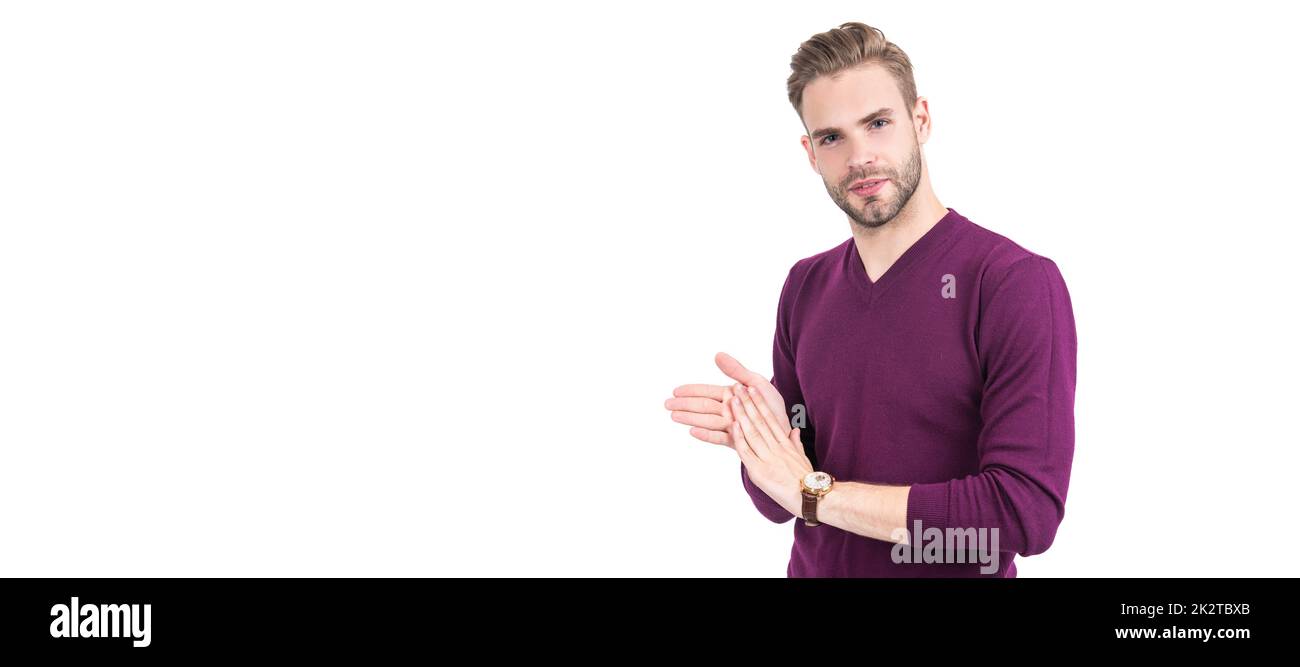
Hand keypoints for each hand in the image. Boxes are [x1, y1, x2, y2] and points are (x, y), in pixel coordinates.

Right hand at [665, 352, 791, 447]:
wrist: (785, 426)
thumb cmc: (771, 405)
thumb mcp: (756, 382)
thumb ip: (736, 370)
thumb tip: (717, 355)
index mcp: (731, 396)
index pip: (706, 392)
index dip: (690, 391)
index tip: (675, 390)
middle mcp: (728, 411)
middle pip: (702, 406)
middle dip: (684, 405)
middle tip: (667, 404)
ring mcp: (731, 425)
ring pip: (706, 421)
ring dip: (690, 418)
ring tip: (674, 416)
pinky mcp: (736, 439)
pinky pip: (719, 437)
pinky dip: (706, 434)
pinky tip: (693, 431)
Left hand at [728, 382, 813, 517]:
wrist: (812, 497)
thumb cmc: (808, 480)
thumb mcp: (803, 458)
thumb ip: (796, 443)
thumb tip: (795, 431)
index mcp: (786, 443)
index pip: (771, 418)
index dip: (760, 402)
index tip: (753, 389)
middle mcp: (777, 447)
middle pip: (760, 420)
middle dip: (748, 402)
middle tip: (738, 387)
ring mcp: (768, 458)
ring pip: (752, 432)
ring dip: (741, 414)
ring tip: (732, 399)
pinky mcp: (760, 471)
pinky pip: (747, 452)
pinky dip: (739, 438)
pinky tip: (733, 425)